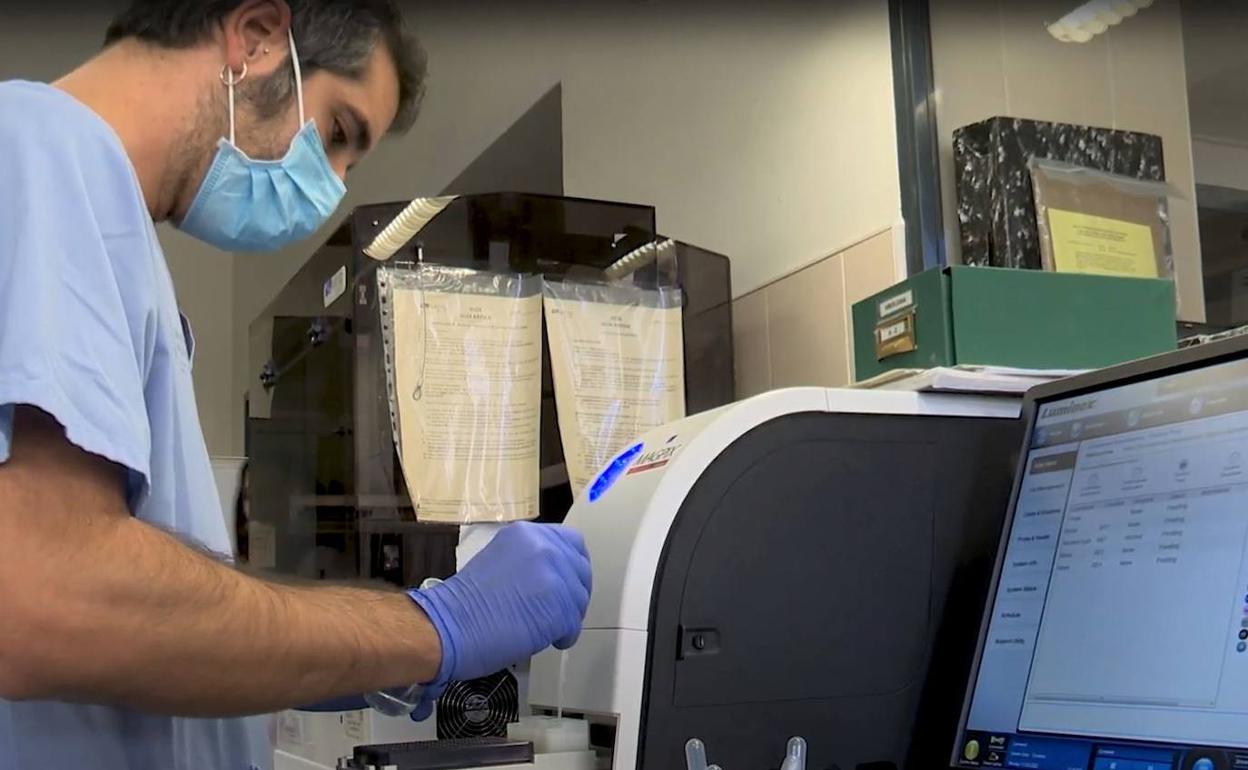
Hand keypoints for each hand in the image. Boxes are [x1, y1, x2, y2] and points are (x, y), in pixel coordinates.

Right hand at [407, 522, 591, 688]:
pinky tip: (544, 639)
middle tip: (557, 609)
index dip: (571, 565)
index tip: (566, 581)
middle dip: (572, 592)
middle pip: (581, 571)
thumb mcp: (501, 560)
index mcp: (528, 534)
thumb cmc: (464, 603)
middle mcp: (545, 548)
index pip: (572, 542)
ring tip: (543, 626)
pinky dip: (563, 636)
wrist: (448, 626)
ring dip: (566, 616)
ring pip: (579, 600)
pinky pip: (573, 625)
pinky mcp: (559, 609)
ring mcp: (554, 577)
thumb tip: (553, 574)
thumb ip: (530, 560)